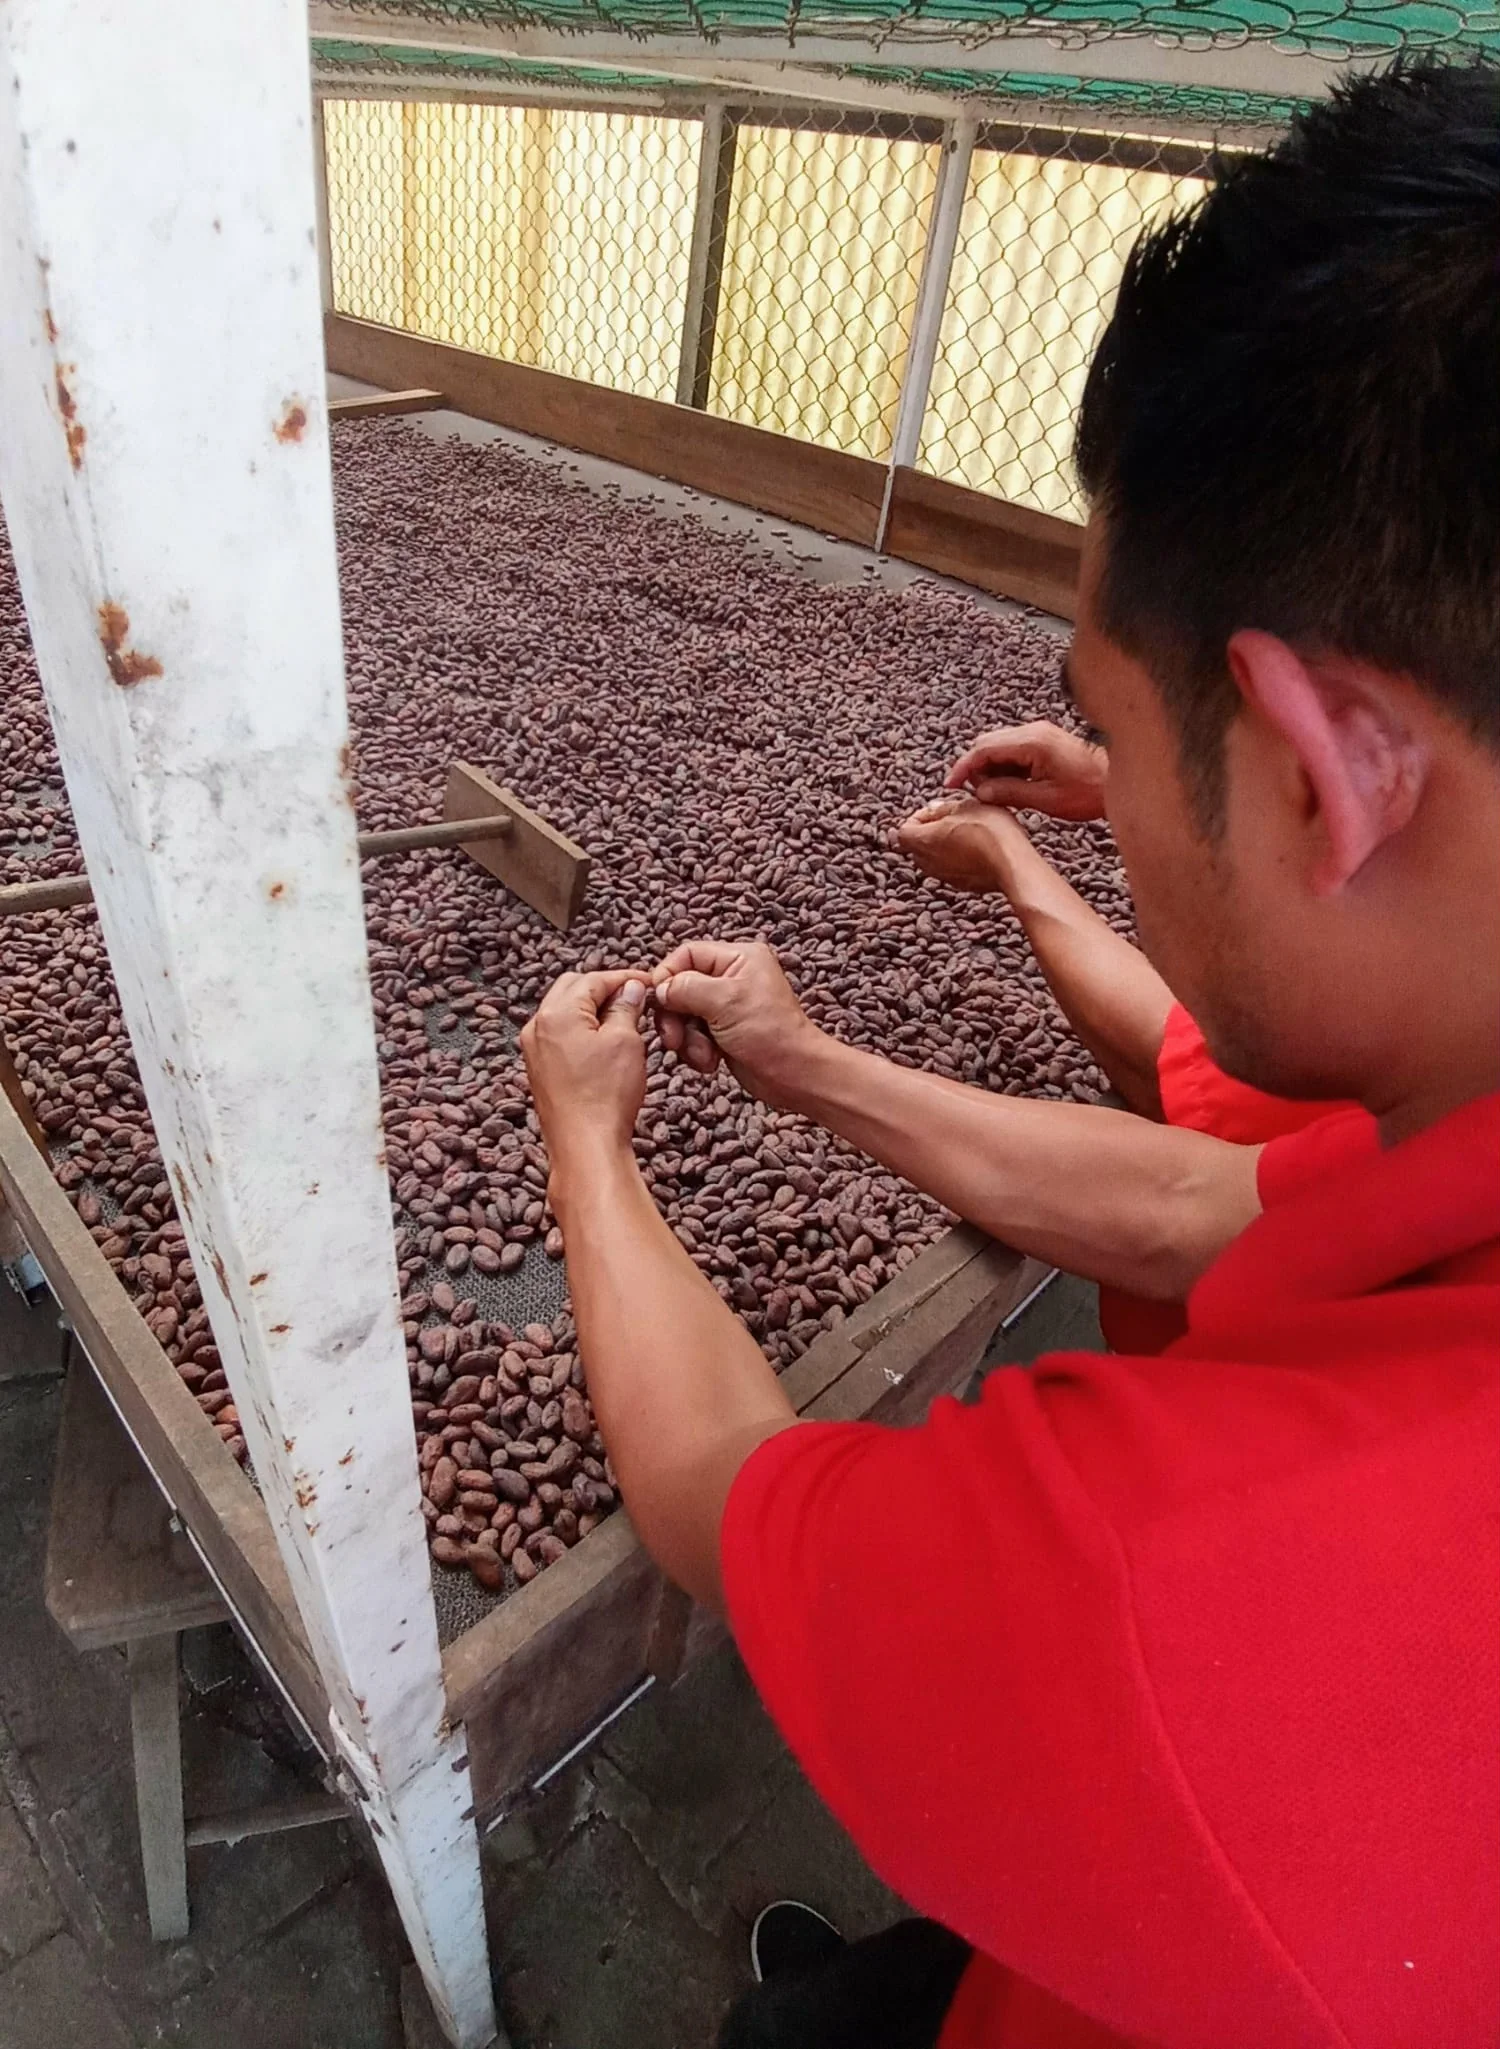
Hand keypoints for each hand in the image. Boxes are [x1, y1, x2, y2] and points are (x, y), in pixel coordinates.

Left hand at [521, 970, 649, 1167]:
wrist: (585, 1146)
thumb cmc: (604, 1098)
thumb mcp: (626, 1042)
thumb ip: (627, 1007)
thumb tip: (631, 989)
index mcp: (557, 1013)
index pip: (593, 979)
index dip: (624, 978)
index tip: (646, 982)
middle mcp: (537, 1027)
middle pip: (573, 989)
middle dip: (605, 990)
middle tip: (635, 999)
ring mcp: (535, 1049)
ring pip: (565, 1012)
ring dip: (593, 1010)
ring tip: (624, 1023)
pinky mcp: (539, 1069)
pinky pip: (560, 1036)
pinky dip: (582, 1031)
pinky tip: (606, 1044)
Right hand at [651, 940, 823, 1109]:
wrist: (794, 1075)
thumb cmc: (770, 1034)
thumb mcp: (724, 1001)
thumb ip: (685, 987)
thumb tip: (659, 988)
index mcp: (738, 957)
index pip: (686, 954)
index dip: (667, 976)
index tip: (659, 1001)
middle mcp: (731, 977)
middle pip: (680, 986)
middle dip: (675, 1015)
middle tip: (674, 1037)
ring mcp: (726, 1005)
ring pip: (683, 1014)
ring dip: (686, 1037)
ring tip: (703, 1053)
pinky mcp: (722, 1031)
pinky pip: (692, 1034)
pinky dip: (696, 1050)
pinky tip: (711, 1061)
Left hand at [897, 796, 1035, 892]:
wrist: (1012, 862)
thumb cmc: (989, 831)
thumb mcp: (965, 805)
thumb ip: (943, 808)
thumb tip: (934, 810)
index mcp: (923, 841)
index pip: (903, 830)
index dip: (917, 817)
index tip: (935, 810)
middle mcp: (929, 863)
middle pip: (917, 846)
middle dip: (930, 831)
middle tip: (951, 819)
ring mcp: (945, 877)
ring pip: (935, 859)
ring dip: (945, 845)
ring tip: (967, 832)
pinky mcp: (962, 885)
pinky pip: (952, 869)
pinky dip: (959, 858)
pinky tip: (978, 848)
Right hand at [944, 720, 1106, 820]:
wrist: (1120, 781)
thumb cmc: (1089, 792)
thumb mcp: (1046, 799)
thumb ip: (1010, 793)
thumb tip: (980, 792)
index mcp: (1032, 743)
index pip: (983, 749)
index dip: (963, 767)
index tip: (950, 785)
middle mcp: (1033, 731)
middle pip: (987, 743)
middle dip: (975, 767)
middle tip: (976, 794)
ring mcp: (1039, 733)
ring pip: (999, 746)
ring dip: (990, 768)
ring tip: (995, 793)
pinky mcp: (1044, 740)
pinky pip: (1013, 749)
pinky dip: (1004, 766)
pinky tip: (1010, 786)